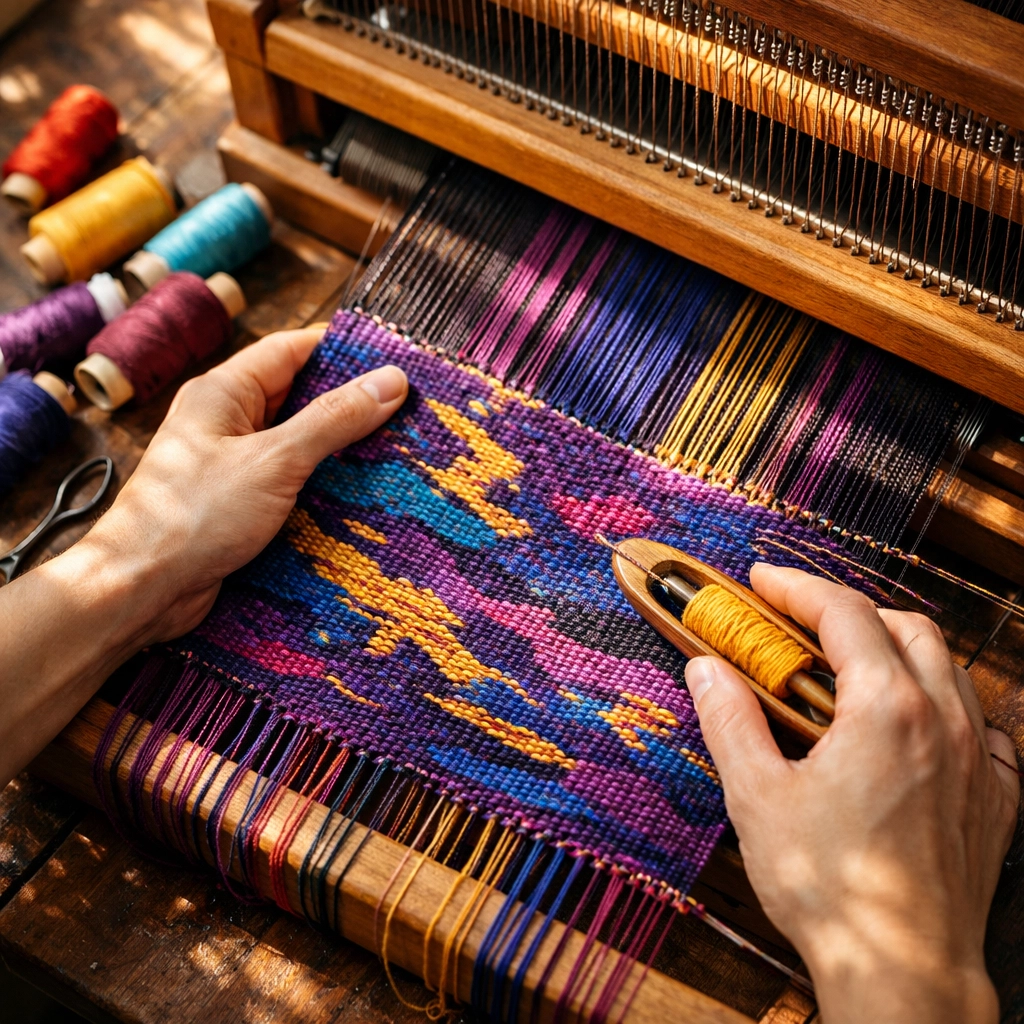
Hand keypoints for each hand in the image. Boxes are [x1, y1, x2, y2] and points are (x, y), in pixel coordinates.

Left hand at [0, 326, 406, 786]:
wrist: (142, 589)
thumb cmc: (196, 515)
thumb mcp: (275, 460)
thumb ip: (333, 420)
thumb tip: (391, 381)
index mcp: (225, 392)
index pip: (293, 350)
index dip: (344, 352)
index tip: (396, 362)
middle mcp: (227, 421)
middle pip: (300, 397)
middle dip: (350, 404)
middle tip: (409, 412)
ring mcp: (233, 464)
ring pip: (299, 443)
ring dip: (340, 449)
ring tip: (398, 452)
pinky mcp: (240, 504)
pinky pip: (291, 481)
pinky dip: (322, 485)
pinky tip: (361, 495)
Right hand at [684, 566, 1019, 1023]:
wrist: (903, 971)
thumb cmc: (830, 888)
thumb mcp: (756, 796)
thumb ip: (730, 719)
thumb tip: (706, 669)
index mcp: (885, 708)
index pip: (842, 612)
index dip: (796, 587)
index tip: (761, 582)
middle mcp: (943, 720)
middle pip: (903, 625)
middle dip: (848, 609)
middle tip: (799, 619)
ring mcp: (979, 758)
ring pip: (946, 666)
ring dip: (897, 647)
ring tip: (849, 664)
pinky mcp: (995, 799)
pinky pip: (983, 723)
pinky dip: (944, 702)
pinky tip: (916, 725)